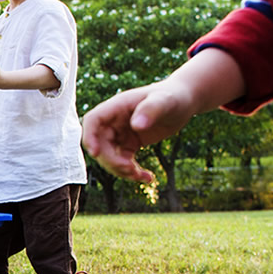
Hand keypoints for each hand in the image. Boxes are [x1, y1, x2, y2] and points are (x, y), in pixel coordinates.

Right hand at [80, 81, 199, 182]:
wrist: (183, 101)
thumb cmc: (173, 96)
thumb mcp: (164, 101)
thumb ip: (150, 110)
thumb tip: (136, 126)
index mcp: (117, 107)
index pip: (93, 121)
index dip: (89, 137)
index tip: (95, 154)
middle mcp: (115, 121)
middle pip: (100, 144)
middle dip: (111, 161)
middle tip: (131, 170)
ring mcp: (121, 133)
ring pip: (110, 157)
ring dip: (122, 171)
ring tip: (143, 176)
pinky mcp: (130, 144)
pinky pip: (123, 162)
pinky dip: (133, 173)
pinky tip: (148, 177)